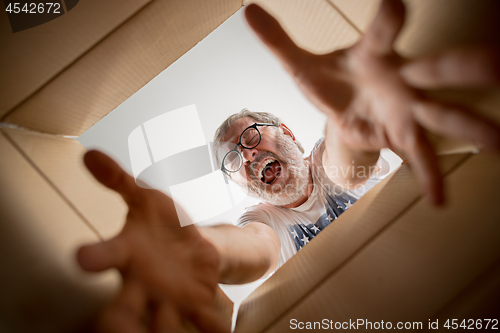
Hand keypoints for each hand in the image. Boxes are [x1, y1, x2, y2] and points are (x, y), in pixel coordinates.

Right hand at [77, 151, 228, 332]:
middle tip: (112, 324)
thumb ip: (118, 180)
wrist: (191, 245)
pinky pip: (202, 322)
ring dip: (162, 328)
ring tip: (164, 330)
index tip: (80, 258)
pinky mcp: (194, 305)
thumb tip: (88, 153)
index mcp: (128, 254)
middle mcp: (142, 283)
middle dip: (118, 316)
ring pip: (160, 323)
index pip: (106, 255)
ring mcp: (168, 298)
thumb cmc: (161, 223)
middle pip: (124, 305)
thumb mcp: (144, 197)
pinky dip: (210, 329)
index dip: (94, 256)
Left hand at [245, 0, 499, 203]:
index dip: (388, 21)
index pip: (382, 35)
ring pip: (441, 115)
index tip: (396, 3)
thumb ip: (278, 41)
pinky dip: (430, 179)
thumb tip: (248, 11)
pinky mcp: (403, 137)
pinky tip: (439, 201)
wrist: (343, 109)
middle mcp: (400, 79)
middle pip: (433, 70)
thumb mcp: (302, 66)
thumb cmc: (331, 81)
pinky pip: (421, 159)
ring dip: (467, 126)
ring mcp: (407, 110)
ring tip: (496, 142)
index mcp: (373, 55)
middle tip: (493, 61)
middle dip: (459, 66)